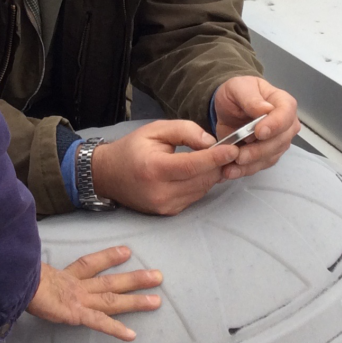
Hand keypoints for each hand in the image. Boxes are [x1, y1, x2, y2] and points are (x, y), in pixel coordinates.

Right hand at [27, 246, 161, 340]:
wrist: (15, 281)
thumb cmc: (17, 275)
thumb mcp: (25, 269)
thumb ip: (31, 270)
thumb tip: (21, 262)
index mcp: (64, 276)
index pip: (90, 263)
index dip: (108, 257)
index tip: (126, 251)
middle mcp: (76, 286)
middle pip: (110, 281)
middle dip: (134, 279)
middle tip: (157, 276)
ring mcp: (78, 300)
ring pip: (111, 300)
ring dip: (134, 301)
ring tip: (156, 301)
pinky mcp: (76, 313)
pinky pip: (99, 322)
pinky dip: (115, 329)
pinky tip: (131, 336)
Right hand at [90, 120, 240, 215]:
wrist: (107, 175)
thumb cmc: (131, 149)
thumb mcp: (155, 130)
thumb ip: (184, 130)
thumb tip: (211, 142)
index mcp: (155, 169)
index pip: (193, 165)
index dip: (216, 157)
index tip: (233, 148)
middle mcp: (161, 192)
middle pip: (203, 179)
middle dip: (218, 164)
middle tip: (225, 150)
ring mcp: (165, 205)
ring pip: (202, 189)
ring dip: (210, 174)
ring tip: (209, 160)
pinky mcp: (169, 212)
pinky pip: (195, 196)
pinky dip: (200, 184)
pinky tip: (194, 172)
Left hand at [212, 76, 299, 179]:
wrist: (228, 105)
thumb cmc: (237, 92)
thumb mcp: (239, 87)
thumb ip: (251, 98)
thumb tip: (265, 110)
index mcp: (283, 103)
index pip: (286, 115)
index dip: (275, 125)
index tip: (259, 132)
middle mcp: (286, 124)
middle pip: (280, 141)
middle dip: (259, 150)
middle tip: (239, 155)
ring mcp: (278, 141)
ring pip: (270, 156)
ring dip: (251, 164)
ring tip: (230, 168)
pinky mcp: (267, 154)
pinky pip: (260, 165)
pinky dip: (245, 170)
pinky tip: (230, 171)